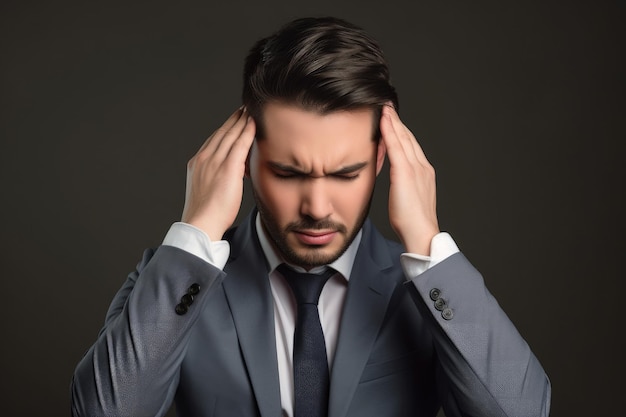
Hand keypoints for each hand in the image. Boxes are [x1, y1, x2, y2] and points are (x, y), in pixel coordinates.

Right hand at [181, 107, 255, 240]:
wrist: (201, 223)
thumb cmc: (206, 214)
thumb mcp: (206, 189)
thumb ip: (215, 178)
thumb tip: (229, 176)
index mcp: (197, 163)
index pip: (214, 140)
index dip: (225, 128)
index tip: (233, 120)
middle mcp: (204, 158)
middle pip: (222, 133)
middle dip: (233, 120)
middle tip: (243, 109)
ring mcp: (215, 161)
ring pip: (231, 135)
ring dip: (241, 121)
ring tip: (249, 111)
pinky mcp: (228, 167)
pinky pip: (240, 144)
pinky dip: (247, 131)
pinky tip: (253, 123)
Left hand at [380, 105, 438, 254]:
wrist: (421, 232)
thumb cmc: (412, 222)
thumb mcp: (406, 198)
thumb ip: (402, 185)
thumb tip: (395, 182)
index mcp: (424, 172)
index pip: (411, 146)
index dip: (402, 131)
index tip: (393, 119)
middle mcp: (422, 166)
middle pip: (408, 138)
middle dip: (398, 121)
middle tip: (388, 107)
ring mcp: (415, 168)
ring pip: (403, 138)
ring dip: (393, 121)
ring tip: (385, 108)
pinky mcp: (405, 172)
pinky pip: (396, 147)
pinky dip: (390, 131)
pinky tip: (383, 120)